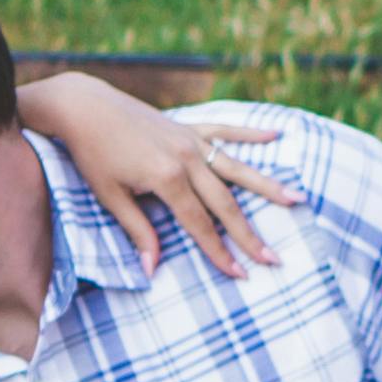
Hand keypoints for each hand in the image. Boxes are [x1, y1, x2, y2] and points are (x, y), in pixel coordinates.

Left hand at [48, 88, 299, 274]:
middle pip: (226, 204)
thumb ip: (138, 231)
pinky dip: (251, 134)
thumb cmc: (92, 154)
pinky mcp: (189, 125)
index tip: (240, 274)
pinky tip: (277, 138)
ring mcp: (191, 139)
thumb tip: (151, 269)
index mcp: (167, 178)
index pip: (200, 225)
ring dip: (268, 187)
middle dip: (249, 234)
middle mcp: (186, 158)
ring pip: (237, 169)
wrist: (84, 106)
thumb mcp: (111, 196)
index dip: (220, 252)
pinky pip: (226, 131)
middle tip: (275, 258)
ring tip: (297, 200)